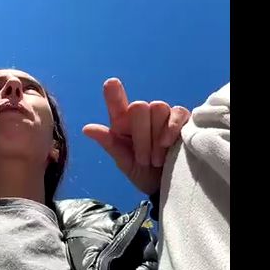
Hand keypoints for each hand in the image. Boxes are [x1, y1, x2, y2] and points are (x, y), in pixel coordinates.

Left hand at [82, 78, 190, 195]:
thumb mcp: (124, 162)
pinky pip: (177, 113)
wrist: (167, 186)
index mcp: (124, 123)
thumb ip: (109, 144)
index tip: (111, 83)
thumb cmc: (143, 173)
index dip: (114, 94)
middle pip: (139, 107)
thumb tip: (87, 129)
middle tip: (144, 160)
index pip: (117, 104)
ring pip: (158, 108)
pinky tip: (167, 144)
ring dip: (156, 137)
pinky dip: (171, 128)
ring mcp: (163, 115)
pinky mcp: (182, 119)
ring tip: (156, 160)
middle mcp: (142, 115)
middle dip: (141, 136)